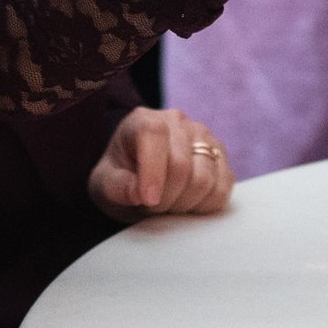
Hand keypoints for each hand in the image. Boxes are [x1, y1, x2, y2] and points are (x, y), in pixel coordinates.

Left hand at [89, 107, 233, 221]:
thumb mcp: (104, 184)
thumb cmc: (120, 178)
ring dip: (184, 203)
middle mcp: (177, 122)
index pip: (154, 135)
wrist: (138, 176)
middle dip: (165, 197)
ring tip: (168, 204)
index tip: (146, 200)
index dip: (152, 172)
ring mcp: (203, 136)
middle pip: (182, 165)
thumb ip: (117, 187)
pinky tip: (187, 203)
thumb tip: (138, 193)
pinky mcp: (220, 155)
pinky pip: (223, 187)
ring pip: (205, 179)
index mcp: (143, 120)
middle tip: (152, 207)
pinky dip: (205, 204)